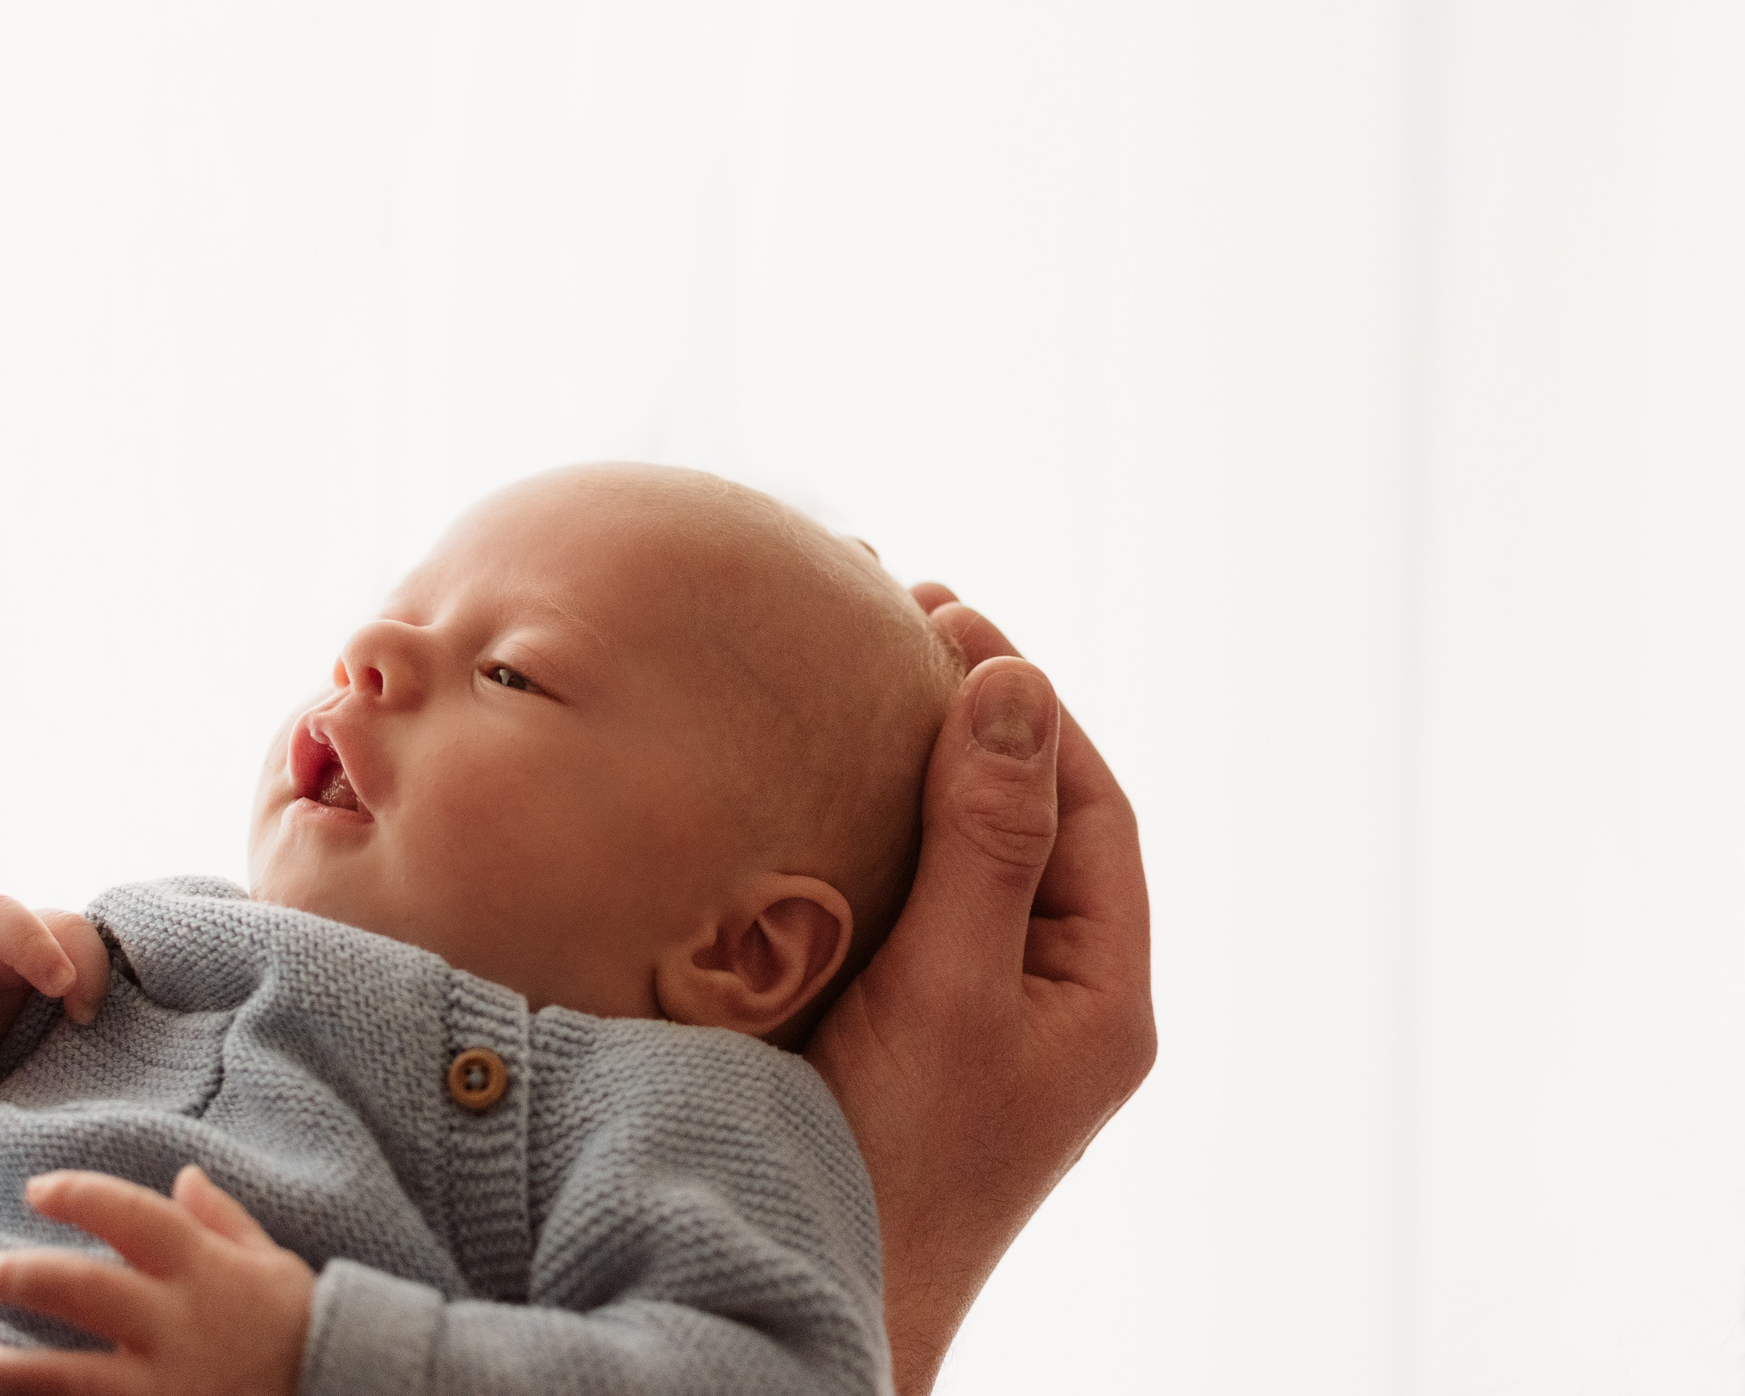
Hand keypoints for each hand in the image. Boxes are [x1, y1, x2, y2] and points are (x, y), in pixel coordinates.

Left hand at [0, 1167, 315, 1395]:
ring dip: (16, 1369)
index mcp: (205, 1269)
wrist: (338, 1395)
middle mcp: (179, 1323)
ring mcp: (165, 1386)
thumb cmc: (298, 1330)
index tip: (37, 1189)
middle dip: (24, 1277)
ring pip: (72, 1376)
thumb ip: (223, 1220)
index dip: (80, 1196)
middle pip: (85, 1290)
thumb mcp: (271, 1265)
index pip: (133, 1216)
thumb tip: (184, 1176)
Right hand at [805, 588, 1154, 1394]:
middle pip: (1034, 823)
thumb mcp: (950, 986)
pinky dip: (875, 834)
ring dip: (920, 769)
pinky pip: (911, 907)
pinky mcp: (906, 1036)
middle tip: (896, 618)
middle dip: (974, 719)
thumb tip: (1014, 679)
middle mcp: (1052, 1005)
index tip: (948, 616)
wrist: (814, 1298)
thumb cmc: (895, 1167)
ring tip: (854, 682)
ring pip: (968, 861)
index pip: (1092, 807)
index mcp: (1102, 996)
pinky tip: (812, 795)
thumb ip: (986, 838)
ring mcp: (978, 1023)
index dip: (1028, 703)